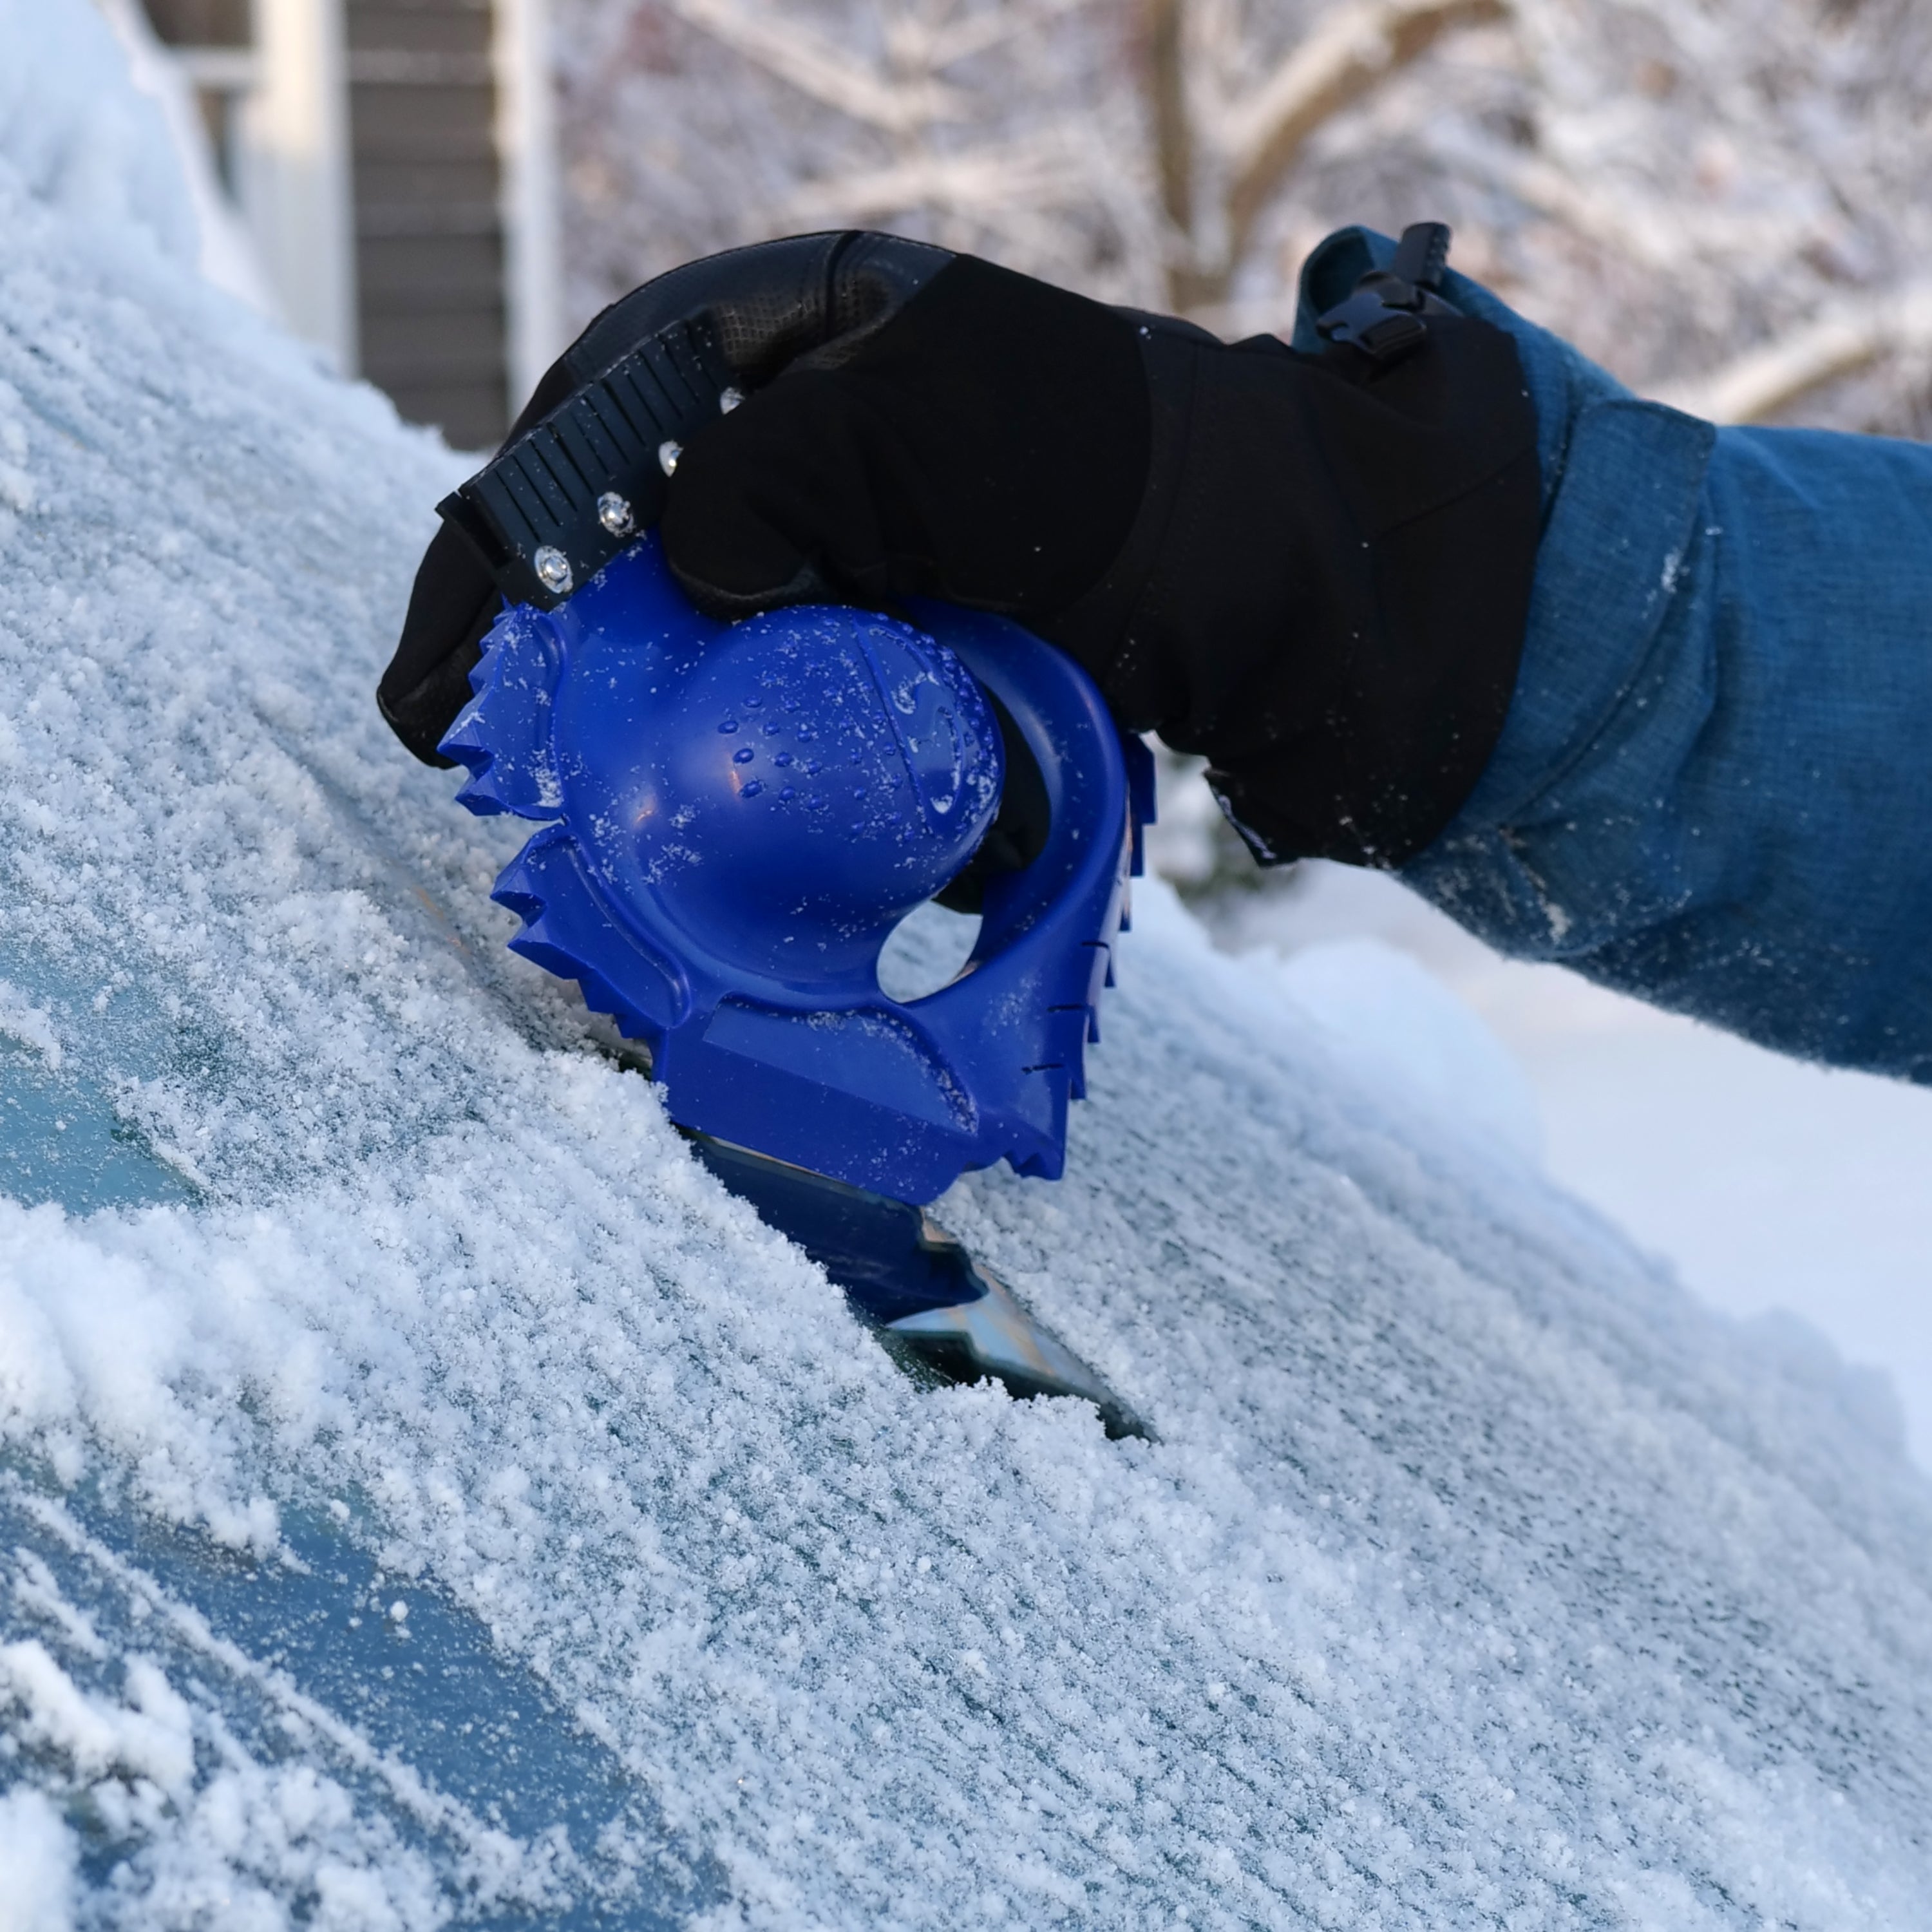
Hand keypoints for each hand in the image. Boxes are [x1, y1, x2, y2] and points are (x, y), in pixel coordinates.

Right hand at [382, 229, 1538, 868]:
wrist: (1238, 560)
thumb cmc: (1096, 465)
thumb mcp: (928, 426)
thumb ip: (782, 474)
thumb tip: (687, 571)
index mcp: (776, 326)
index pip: (591, 416)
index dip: (503, 534)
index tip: (450, 656)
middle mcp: (782, 423)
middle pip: (612, 523)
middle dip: (533, 632)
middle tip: (468, 743)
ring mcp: (823, 528)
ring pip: (672, 609)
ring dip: (602, 694)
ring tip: (537, 786)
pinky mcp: (865, 616)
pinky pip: (747, 667)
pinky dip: (697, 725)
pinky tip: (657, 785)